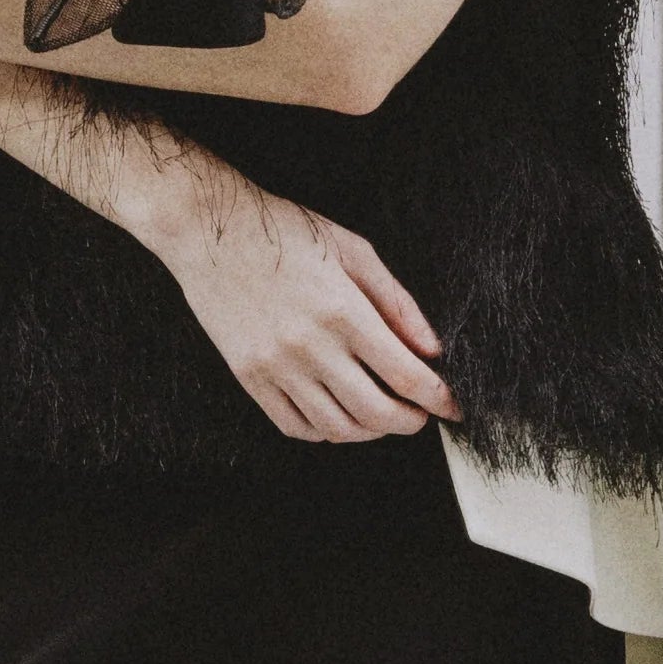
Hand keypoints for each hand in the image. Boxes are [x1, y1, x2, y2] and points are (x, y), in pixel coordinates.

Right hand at [157, 175, 459, 443]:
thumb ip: (397, 302)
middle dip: (409, 422)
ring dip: (371, 431)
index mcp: (343, 311)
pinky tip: (339, 415)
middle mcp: (310, 346)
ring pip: (337, 427)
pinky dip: (325, 432)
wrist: (211, 231)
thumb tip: (431, 349)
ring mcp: (276, 366)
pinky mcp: (249, 376)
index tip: (451, 405)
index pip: (405, 375)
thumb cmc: (286, 233)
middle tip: (420, 415)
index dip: (437, 398)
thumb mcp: (354, 251)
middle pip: (376, 412)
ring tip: (383, 416)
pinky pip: (294, 425)